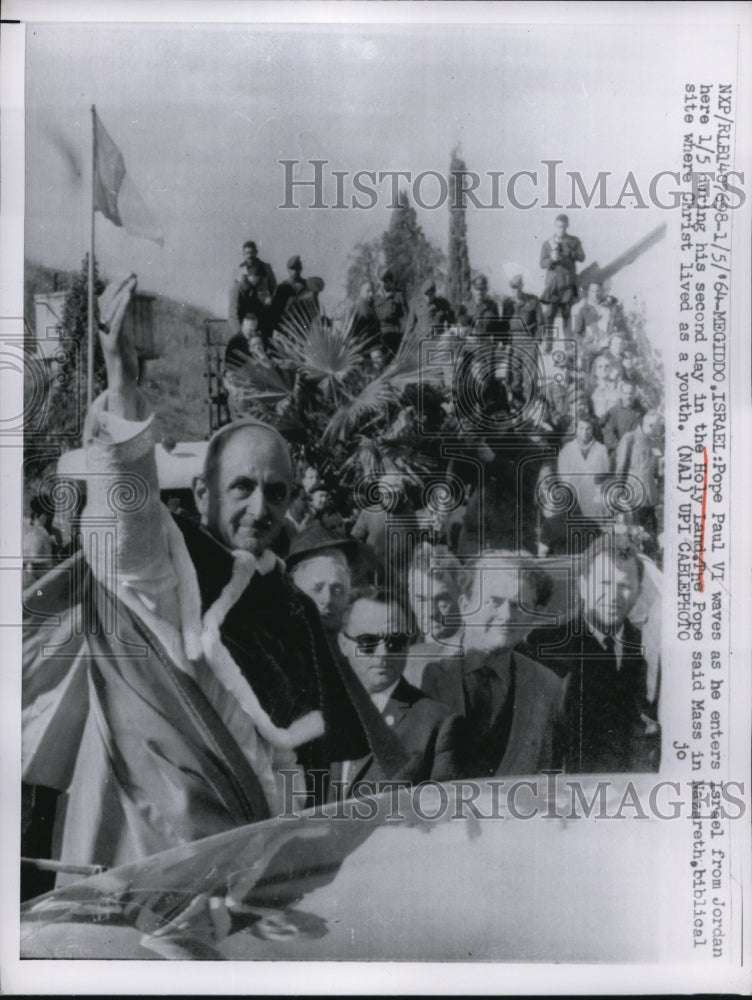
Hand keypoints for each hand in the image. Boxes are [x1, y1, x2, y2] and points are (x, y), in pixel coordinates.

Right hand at [97, 275, 137, 391]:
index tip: (129, 276)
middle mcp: (102, 328)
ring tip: (133, 282)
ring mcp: (106, 336)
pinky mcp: (113, 344)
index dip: (116, 286)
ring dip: (123, 293)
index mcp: (104, 326)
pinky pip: (117, 322)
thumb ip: (122, 324)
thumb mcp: (125, 338)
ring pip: (112, 309)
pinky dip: (122, 308)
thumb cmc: (125, 362)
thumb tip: (126, 308)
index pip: (106, 300)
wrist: (122, 382)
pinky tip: (129, 297)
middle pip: (108, 300)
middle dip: (120, 285)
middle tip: (133, 274)